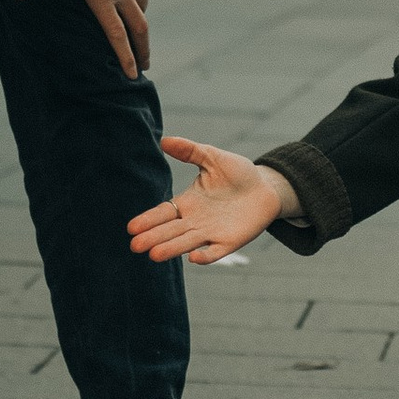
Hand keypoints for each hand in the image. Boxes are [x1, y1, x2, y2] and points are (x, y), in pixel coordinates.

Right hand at [128, 136, 300, 265]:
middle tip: (135, 246)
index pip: (163, 213)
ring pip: (187, 242)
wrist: (266, 188)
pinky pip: (216, 251)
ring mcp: (212, 233)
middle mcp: (195, 221)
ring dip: (172, 248)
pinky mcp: (230, 241)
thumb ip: (190, 151)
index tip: (132, 228)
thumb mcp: (212, 158)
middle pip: (170, 231)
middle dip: (153, 238)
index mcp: (188, 203)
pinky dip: (206, 255)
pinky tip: (194, 258)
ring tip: (154, 255)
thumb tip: (164, 140)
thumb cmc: (238, 173)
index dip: (148, 220)